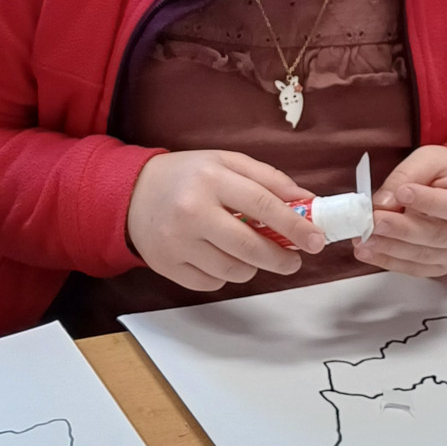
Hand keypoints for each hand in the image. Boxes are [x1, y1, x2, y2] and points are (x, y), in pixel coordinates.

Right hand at [126, 150, 326, 291]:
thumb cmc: (186, 177)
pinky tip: (218, 256)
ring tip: (248, 252)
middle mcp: (192, 211)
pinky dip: (224, 275)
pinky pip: (212, 283)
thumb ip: (268, 178)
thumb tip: (308, 201)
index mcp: (210, 178)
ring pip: (234, 270)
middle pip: (250, 247)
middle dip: (281, 258)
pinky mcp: (167, 266)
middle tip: (294, 259)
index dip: (296, 226)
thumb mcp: (224, 162)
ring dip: (252, 266)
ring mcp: (177, 242)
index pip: (263, 205)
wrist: (130, 195)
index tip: (317, 240)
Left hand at [360, 145, 446, 276]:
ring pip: (424, 256)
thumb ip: (408, 175)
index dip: (431, 202)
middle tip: (373, 221)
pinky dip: (388, 261)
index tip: (403, 192)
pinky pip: (414, 268)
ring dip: (390, 248)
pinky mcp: (441, 266)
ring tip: (363, 238)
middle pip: (438, 235)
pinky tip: (367, 251)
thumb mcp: (431, 160)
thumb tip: (383, 202)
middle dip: (401, 230)